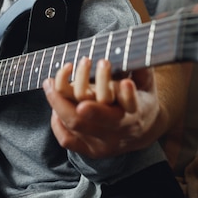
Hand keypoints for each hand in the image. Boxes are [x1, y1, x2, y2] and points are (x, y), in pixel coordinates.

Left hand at [43, 57, 160, 157]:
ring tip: (49, 82)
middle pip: (99, 115)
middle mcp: (121, 130)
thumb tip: (132, 47)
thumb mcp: (147, 83)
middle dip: (81, 89)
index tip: (123, 81)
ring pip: (76, 125)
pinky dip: (56, 122)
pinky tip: (54, 103)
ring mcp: (104, 143)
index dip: (127, 94)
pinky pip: (67, 139)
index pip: (131, 105)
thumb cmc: (140, 99)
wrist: (142, 131)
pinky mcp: (90, 150)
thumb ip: (141, 68)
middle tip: (71, 65)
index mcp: (137, 112)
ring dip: (59, 101)